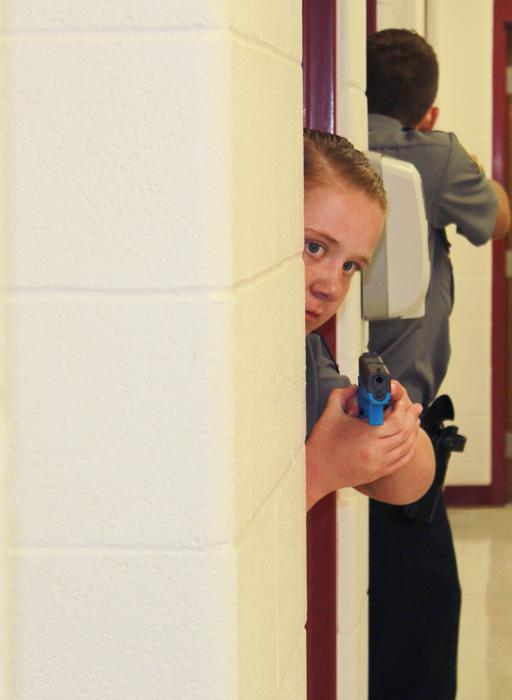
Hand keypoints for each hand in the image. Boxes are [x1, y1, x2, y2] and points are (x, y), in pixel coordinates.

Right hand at [306, 381, 421, 508]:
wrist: (315, 473)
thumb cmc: (321, 444)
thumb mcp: (330, 413)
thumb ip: (342, 394)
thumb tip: (356, 387)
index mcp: (366, 436)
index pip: (397, 421)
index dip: (402, 409)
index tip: (400, 401)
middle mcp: (376, 452)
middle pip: (405, 433)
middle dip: (412, 418)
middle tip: (415, 407)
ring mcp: (379, 465)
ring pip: (406, 448)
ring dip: (413, 433)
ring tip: (416, 421)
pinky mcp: (378, 473)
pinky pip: (401, 461)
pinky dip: (409, 449)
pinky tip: (410, 441)